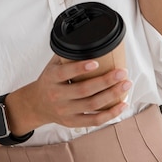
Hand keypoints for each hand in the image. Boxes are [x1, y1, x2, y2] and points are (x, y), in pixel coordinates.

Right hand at [6, 54, 130, 133]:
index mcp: (51, 78)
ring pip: (92, 105)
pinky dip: (110, 114)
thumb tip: (89, 40)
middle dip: (105, 81)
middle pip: (83, 90)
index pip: (65, 73)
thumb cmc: (49, 81)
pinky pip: (94, 121)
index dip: (80, 68)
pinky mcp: (73, 122)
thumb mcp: (52, 65)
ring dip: (112, 95)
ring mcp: (65, 111)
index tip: (96, 62)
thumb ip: (67, 55)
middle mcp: (57, 96)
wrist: (36, 105)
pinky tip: (122, 105)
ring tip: (126, 84)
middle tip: (122, 72)